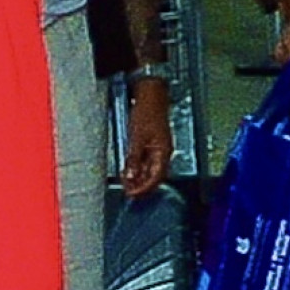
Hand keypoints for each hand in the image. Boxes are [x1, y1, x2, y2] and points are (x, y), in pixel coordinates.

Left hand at [121, 78, 173, 196]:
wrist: (151, 95)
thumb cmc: (146, 112)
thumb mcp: (136, 137)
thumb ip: (134, 158)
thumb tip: (130, 176)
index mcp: (163, 152)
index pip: (156, 178)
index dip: (144, 188)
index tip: (131, 194)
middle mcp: (163, 153)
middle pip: (154, 177)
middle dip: (141, 186)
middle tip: (127, 192)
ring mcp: (158, 149)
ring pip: (150, 170)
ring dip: (138, 178)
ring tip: (125, 183)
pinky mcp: (151, 145)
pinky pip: (146, 162)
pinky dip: (137, 169)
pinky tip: (128, 171)